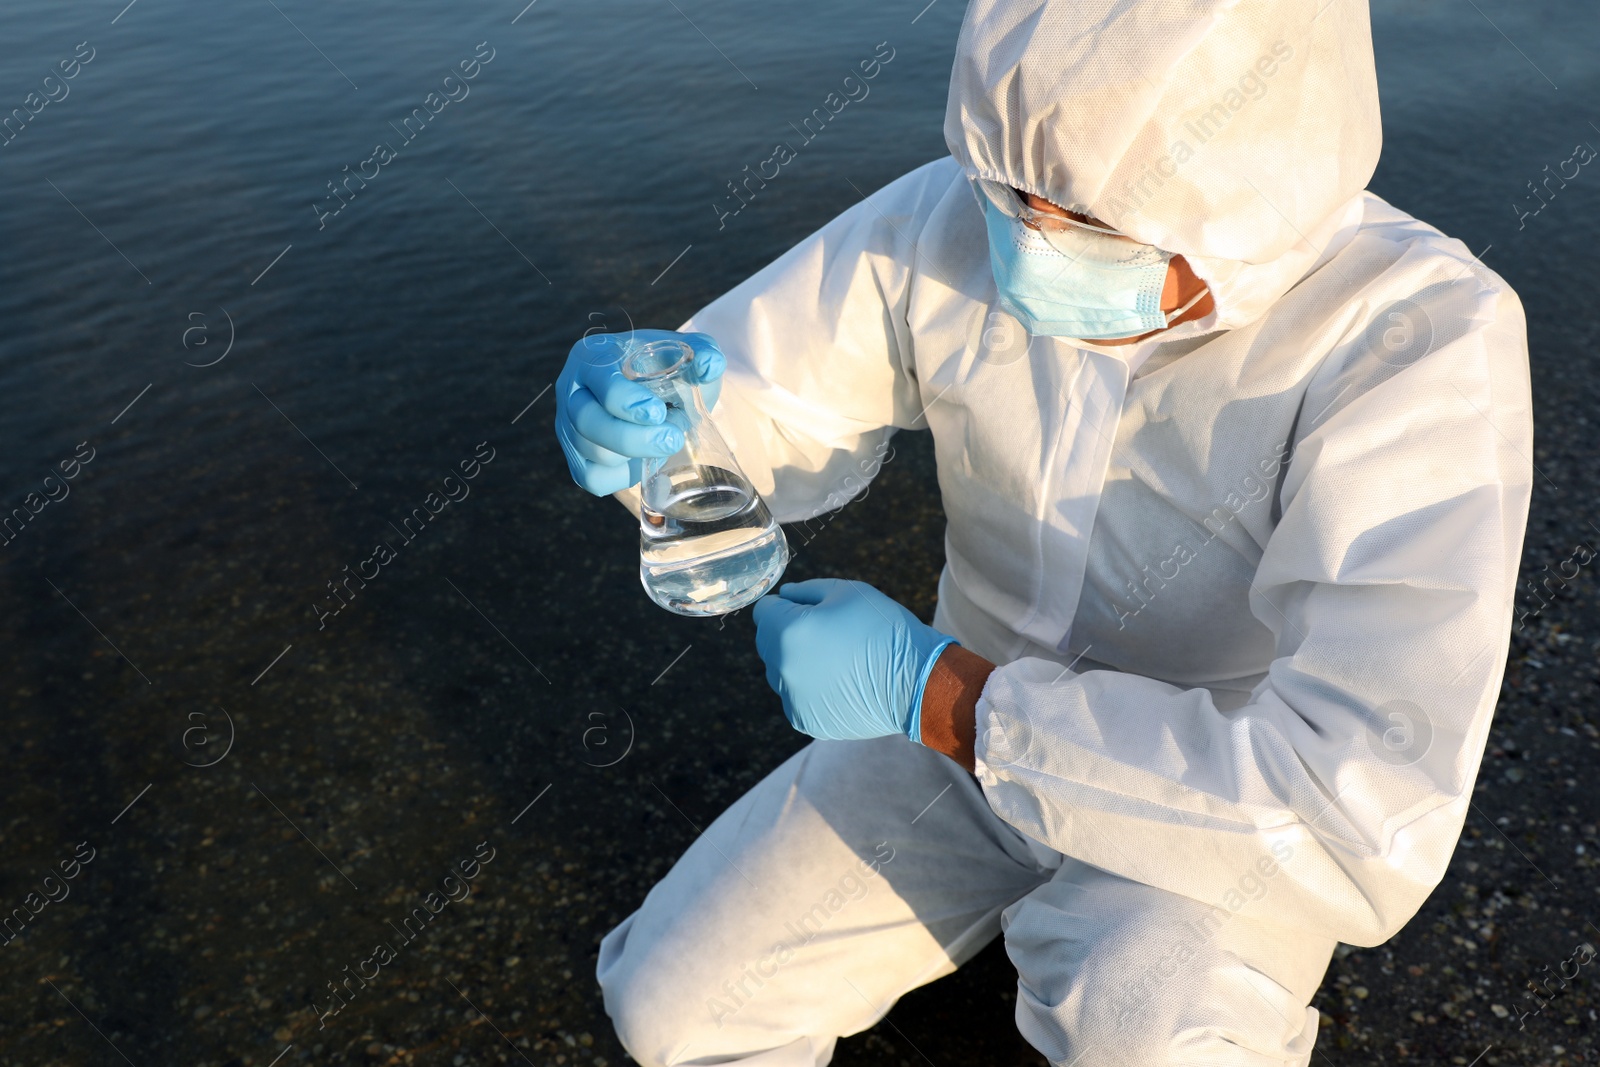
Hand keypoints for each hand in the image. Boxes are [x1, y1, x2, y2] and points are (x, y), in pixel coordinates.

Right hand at [555, 329, 725, 495]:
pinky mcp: (576, 457)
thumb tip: (710, 364)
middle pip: (588, 422)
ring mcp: (568, 426)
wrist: (657, 389)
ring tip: (665, 439)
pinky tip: (645, 461)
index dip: (626, 401)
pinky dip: (622, 477)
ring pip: (594, 454)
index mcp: (592, 357)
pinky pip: (593, 479)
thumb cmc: (666, 367)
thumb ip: (702, 352)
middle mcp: (571, 391)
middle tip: (672, 439)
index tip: (657, 413)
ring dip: (636, 455)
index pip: (599, 381)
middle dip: (633, 438)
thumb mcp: (686, 352)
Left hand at [753, 578, 957, 741]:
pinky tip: (840, 682)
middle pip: (767, 643)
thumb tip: (784, 595)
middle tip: (825, 633)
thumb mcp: (848, 592)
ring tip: (836, 659)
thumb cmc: (883, 629)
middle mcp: (783, 668)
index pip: (764, 612)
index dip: (784, 606)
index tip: (808, 610)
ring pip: (780, 672)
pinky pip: (795, 697)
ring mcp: (793, 699)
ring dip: (798, 662)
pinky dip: (810, 688)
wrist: (915, 682)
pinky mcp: (806, 720)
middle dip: (787, 633)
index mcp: (789, 632)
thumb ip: (807, 591)